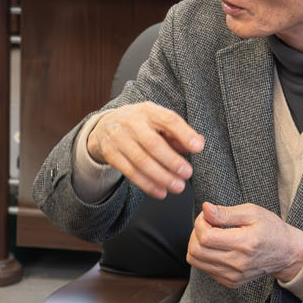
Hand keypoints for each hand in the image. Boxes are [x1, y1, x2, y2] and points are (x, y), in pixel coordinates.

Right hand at [85, 103, 204, 199]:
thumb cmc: (140, 125)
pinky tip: (161, 192)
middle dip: (172, 161)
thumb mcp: (158, 122)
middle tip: (187, 174)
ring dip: (161, 177)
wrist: (105, 126)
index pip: (168, 120)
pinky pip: (130, 172)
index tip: (198, 147)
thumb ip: (178, 133)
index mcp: (148, 111)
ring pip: (141, 161)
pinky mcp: (111, 154)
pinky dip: (147, 184)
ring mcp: (118, 138)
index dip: (184, 134)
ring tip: (178, 186)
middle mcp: (131, 122)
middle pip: (152, 143)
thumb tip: (197, 144)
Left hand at [187, 201, 302, 289]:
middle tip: (207, 224)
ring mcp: (233, 276)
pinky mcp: (231, 282)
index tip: (207, 216)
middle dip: (195, 233)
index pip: (205, 237)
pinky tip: (217, 247)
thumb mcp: (252, 212)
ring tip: (211, 235)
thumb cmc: (271, 230)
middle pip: (196, 250)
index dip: (200, 223)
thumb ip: (226, 212)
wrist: (286, 253)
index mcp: (244, 243)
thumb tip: (205, 209)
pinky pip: (204, 268)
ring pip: (196, 261)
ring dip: (197, 244)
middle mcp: (238, 263)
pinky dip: (204, 256)